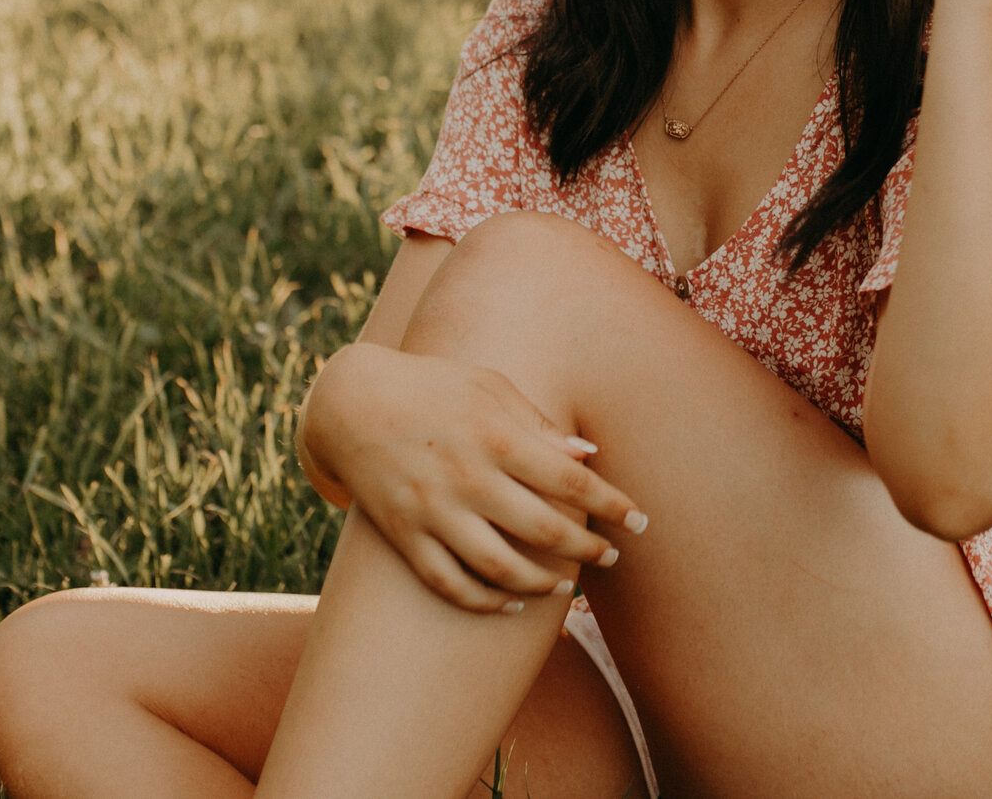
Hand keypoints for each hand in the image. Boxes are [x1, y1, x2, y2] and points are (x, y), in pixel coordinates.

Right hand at [300, 342, 644, 612]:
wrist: (351, 403)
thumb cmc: (434, 387)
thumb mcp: (489, 387)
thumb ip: (538, 424)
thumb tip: (587, 458)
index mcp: (496, 435)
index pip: (569, 480)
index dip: (611, 504)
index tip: (640, 522)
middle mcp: (467, 477)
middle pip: (543, 530)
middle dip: (587, 550)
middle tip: (611, 558)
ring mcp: (433, 510)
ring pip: (499, 567)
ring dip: (540, 584)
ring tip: (566, 586)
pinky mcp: (404, 535)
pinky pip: (449, 582)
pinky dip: (484, 601)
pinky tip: (511, 602)